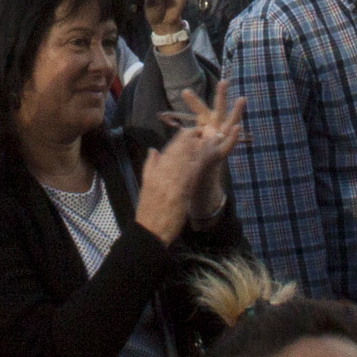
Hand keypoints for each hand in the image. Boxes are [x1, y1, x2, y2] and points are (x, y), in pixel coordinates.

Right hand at [134, 85, 244, 242]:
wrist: (150, 229)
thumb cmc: (148, 209)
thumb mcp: (146, 183)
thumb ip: (151, 165)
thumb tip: (155, 150)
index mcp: (156, 171)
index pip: (171, 148)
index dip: (183, 138)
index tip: (193, 131)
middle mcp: (164, 173)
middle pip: (181, 151)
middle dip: (194, 138)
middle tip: (206, 127)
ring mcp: (173, 182)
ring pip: (188, 158)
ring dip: (200, 147)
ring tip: (211, 135)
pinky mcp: (182, 192)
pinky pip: (192, 173)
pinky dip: (200, 162)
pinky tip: (209, 154)